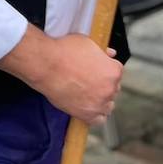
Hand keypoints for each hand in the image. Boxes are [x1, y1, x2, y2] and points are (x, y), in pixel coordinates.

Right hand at [0, 28, 121, 125]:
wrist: (46, 64)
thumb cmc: (64, 51)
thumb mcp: (87, 43)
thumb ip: (102, 50)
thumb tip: (110, 53)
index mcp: (114, 71)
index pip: (117, 72)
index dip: (105, 69)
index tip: (96, 69)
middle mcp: (110, 89)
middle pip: (113, 89)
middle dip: (104, 84)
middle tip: (89, 79)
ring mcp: (99, 103)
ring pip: (108, 105)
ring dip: (101, 100)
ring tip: (88, 94)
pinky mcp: (87, 114)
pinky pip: (99, 120)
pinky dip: (95, 115)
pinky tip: (88, 107)